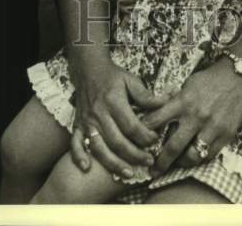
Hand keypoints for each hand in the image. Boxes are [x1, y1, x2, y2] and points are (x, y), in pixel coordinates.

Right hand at [69, 57, 165, 177]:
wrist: (88, 69)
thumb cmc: (112, 76)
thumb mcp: (131, 80)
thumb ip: (146, 95)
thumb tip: (165, 103)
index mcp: (113, 101)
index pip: (131, 125)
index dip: (145, 136)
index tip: (155, 140)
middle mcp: (99, 114)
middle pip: (117, 141)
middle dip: (134, 155)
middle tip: (149, 162)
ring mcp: (86, 121)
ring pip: (99, 148)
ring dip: (113, 163)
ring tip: (128, 173)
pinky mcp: (77, 125)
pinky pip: (75, 143)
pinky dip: (79, 156)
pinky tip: (86, 168)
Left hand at [141, 61, 241, 173]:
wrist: (237, 77)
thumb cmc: (209, 79)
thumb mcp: (187, 85)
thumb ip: (174, 102)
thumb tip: (157, 115)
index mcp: (183, 101)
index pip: (157, 120)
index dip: (144, 133)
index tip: (137, 142)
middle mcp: (196, 116)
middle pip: (173, 146)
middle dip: (160, 162)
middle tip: (152, 170)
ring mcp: (212, 128)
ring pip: (192, 156)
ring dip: (181, 164)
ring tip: (175, 164)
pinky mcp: (225, 135)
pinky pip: (209, 155)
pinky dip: (199, 159)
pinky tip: (193, 158)